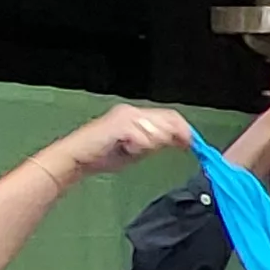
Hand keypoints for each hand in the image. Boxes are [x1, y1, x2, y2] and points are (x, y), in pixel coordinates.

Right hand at [45, 106, 196, 182]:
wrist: (77, 157)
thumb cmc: (101, 154)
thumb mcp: (137, 149)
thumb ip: (155, 143)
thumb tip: (178, 142)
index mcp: (136, 116)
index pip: (169, 116)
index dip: (184, 129)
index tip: (192, 143)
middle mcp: (132, 112)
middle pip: (168, 119)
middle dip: (176, 135)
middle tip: (180, 147)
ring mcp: (125, 117)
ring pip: (157, 129)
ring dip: (153, 143)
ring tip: (136, 149)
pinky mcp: (119, 124)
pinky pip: (143, 137)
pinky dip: (140, 146)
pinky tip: (129, 149)